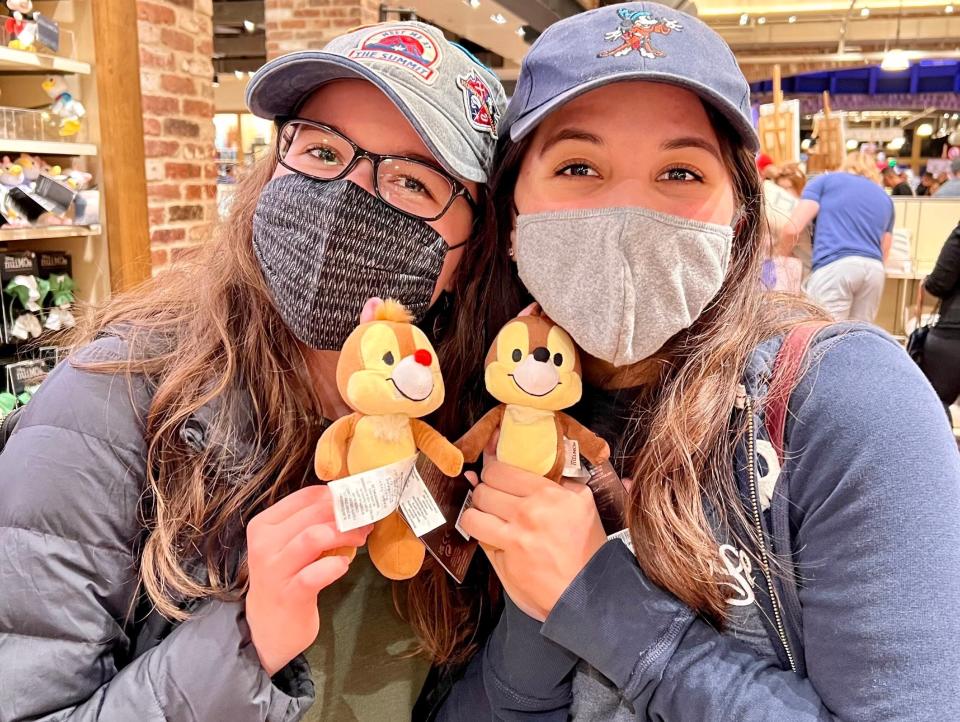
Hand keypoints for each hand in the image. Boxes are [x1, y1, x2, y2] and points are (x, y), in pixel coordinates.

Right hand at [245, 485, 371, 675]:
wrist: (267, 628)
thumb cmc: (285, 578)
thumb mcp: (288, 545)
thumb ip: (309, 523)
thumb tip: (348, 500)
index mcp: (264, 525)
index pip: (306, 497)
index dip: (337, 495)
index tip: (357, 500)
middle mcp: (265, 544)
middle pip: (314, 514)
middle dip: (347, 514)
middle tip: (365, 521)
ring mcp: (275, 570)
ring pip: (314, 537)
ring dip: (344, 534)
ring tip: (359, 538)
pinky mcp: (289, 594)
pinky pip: (317, 573)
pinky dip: (336, 566)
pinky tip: (343, 566)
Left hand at [460, 460, 607, 621]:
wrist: (587, 591)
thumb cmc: (586, 548)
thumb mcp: (584, 503)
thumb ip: (560, 481)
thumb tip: (533, 464)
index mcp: (550, 494)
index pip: (501, 470)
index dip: (491, 466)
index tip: (489, 465)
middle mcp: (531, 512)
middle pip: (484, 488)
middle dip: (484, 490)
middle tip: (491, 494)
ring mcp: (516, 537)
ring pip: (473, 513)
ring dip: (476, 513)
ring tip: (486, 515)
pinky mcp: (505, 560)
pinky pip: (479, 538)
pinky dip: (480, 534)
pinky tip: (490, 533)